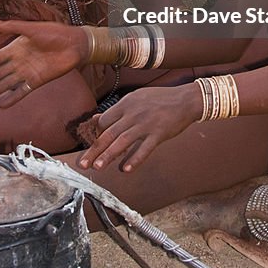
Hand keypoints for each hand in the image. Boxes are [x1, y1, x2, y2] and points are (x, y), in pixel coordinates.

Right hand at [0, 20, 88, 105]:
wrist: (75, 44)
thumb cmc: (54, 32)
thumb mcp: (32, 28)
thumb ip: (12, 27)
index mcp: (16, 47)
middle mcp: (19, 61)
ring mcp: (27, 72)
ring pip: (7, 84)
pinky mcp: (37, 81)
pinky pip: (22, 91)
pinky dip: (12, 98)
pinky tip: (1, 104)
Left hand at [78, 83, 202, 172]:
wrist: (185, 99)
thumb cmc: (159, 99)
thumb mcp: (136, 98)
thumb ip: (117, 110)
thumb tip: (96, 119)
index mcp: (126, 103)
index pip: (105, 121)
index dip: (96, 135)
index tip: (92, 147)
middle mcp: (133, 113)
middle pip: (109, 133)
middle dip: (94, 149)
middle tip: (83, 163)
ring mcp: (146, 124)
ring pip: (123, 142)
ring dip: (109, 155)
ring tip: (97, 167)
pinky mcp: (159, 134)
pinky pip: (144, 149)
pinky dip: (134, 159)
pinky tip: (125, 169)